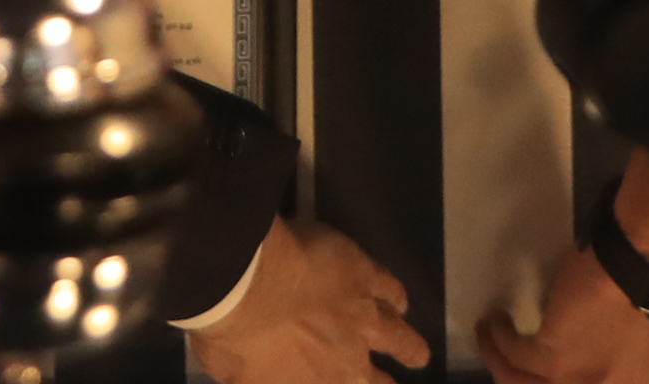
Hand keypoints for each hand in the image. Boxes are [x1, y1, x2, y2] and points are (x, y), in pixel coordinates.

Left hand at [189, 216, 430, 381]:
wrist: (244, 287)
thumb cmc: (231, 341)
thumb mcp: (238, 380)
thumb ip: (259, 382)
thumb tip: (262, 378)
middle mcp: (347, 361)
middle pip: (378, 382)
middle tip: (394, 383)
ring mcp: (360, 317)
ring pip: (398, 335)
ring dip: (408, 345)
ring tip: (417, 351)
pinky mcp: (363, 275)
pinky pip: (390, 288)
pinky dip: (396, 296)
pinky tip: (399, 298)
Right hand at [473, 247, 648, 383]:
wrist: (642, 262)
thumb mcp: (645, 339)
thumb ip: (621, 361)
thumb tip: (595, 358)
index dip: (549, 378)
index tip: (537, 367)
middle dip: (517, 376)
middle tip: (506, 358)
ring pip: (522, 383)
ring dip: (500, 362)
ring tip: (489, 339)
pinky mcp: (554, 361)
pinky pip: (514, 356)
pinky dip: (499, 340)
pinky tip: (496, 324)